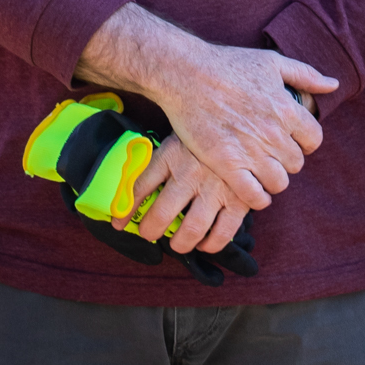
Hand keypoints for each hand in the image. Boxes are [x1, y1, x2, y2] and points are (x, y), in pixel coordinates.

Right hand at [72, 3, 335, 208]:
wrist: (185, 73)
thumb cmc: (228, 64)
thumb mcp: (272, 61)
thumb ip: (306, 75)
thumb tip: (333, 84)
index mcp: (288, 108)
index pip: (313, 140)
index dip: (303, 142)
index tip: (288, 140)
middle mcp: (274, 132)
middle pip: (296, 164)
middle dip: (285, 160)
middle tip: (268, 155)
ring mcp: (251, 150)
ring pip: (279, 183)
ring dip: (271, 179)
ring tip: (258, 171)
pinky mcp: (226, 164)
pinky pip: (254, 196)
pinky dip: (256, 198)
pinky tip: (250, 189)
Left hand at [128, 137, 248, 253]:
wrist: (245, 120)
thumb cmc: (207, 132)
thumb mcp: (178, 136)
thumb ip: (158, 159)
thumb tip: (131, 188)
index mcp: (171, 154)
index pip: (139, 187)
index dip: (125, 210)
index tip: (119, 224)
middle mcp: (190, 173)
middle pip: (162, 214)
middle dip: (151, 230)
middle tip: (150, 234)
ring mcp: (216, 188)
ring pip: (191, 229)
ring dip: (180, 243)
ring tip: (178, 244)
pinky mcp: (239, 199)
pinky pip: (223, 233)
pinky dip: (211, 244)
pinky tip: (205, 243)